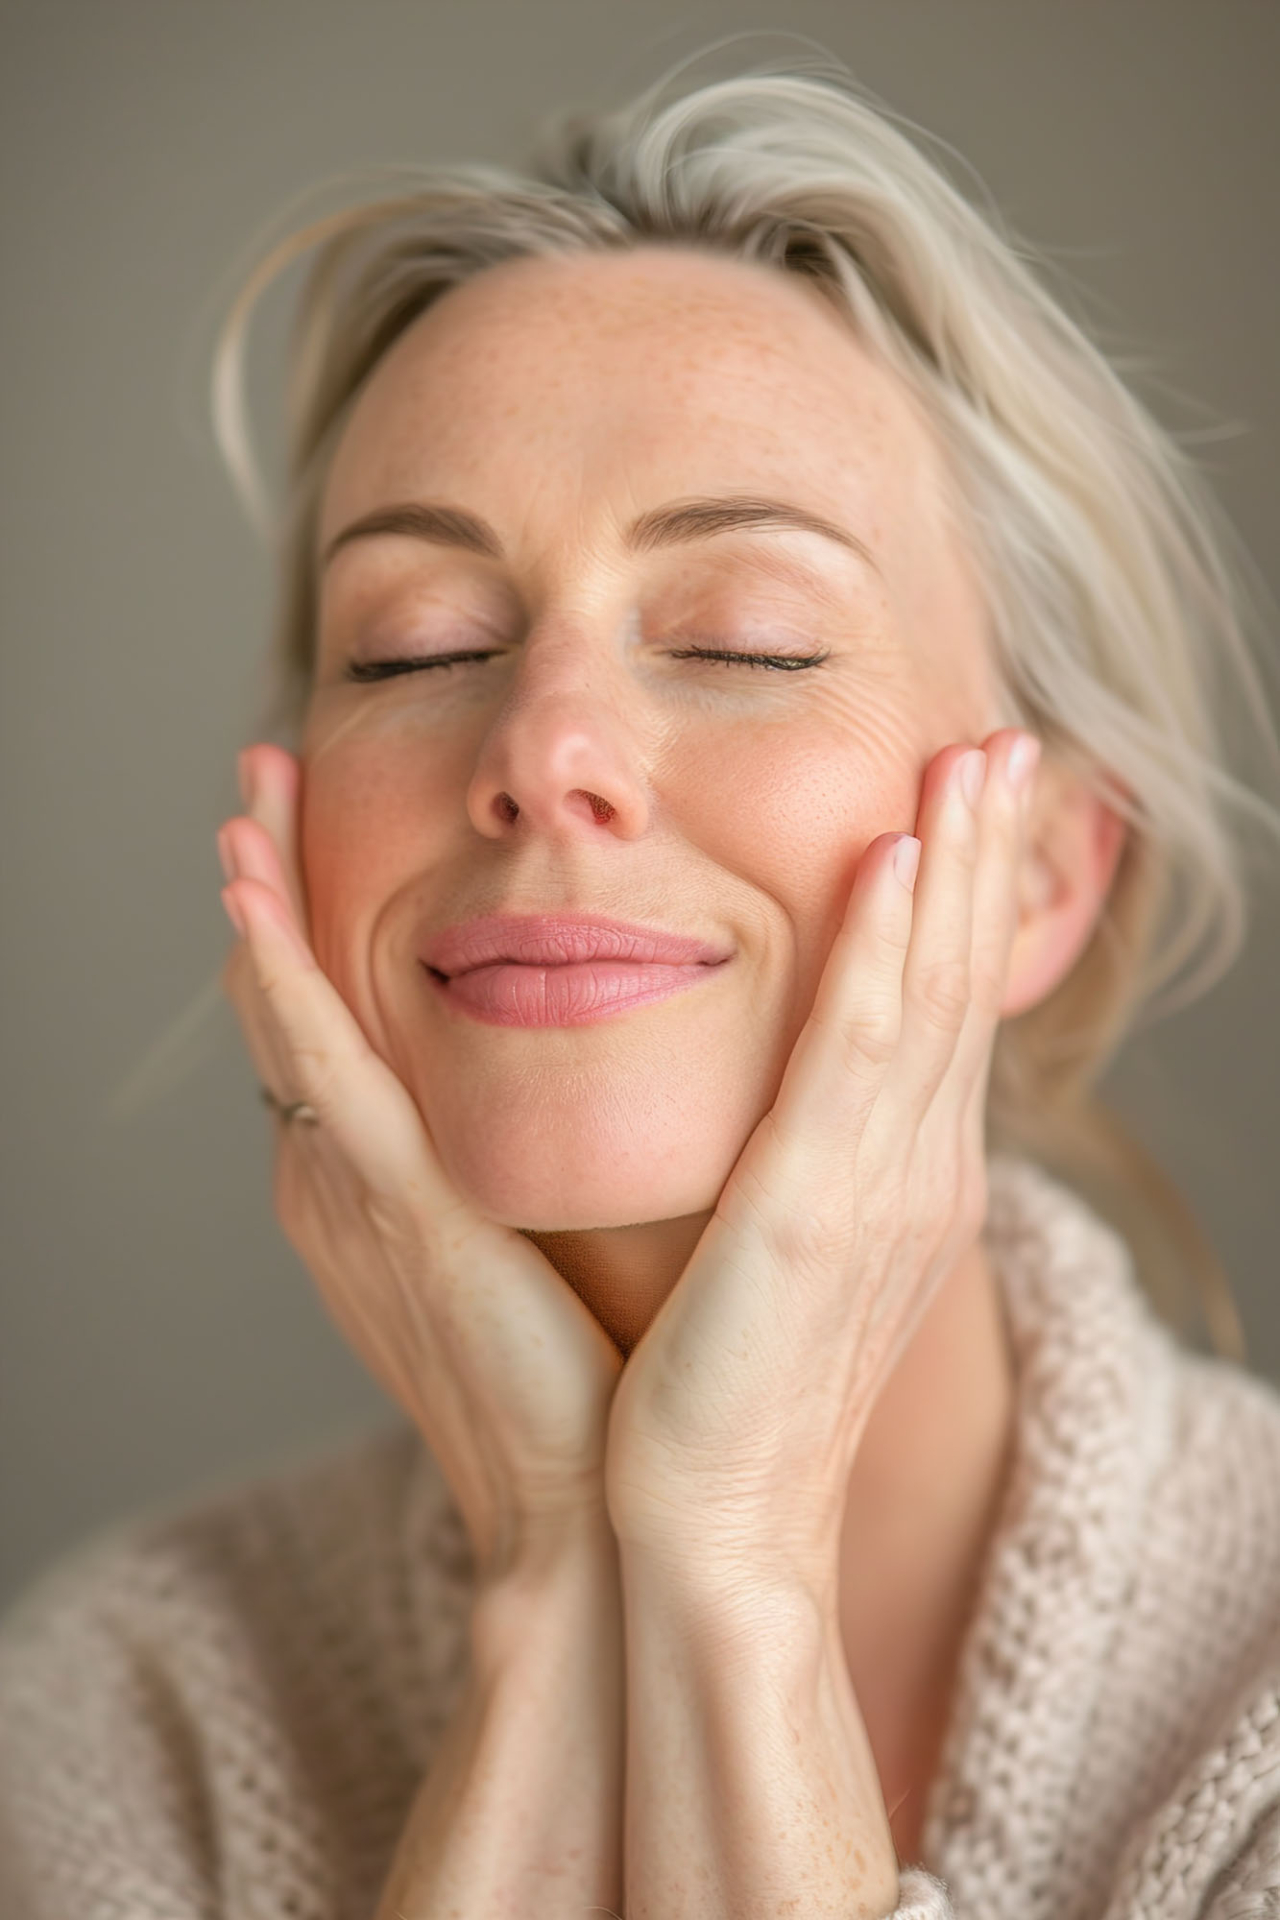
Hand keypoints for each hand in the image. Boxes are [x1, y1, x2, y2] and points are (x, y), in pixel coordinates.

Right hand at [217, 744, 623, 1581]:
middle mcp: (342, 1179)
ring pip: (287, 1017)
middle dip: (268, 887)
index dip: (307, 928)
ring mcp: (354, 1191)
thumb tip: (559, 1088)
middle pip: (289, 1005)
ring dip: (259, 903)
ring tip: (246, 797)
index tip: (311, 826)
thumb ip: (516, 1160)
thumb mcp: (534, 1241)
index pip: (330, 1030)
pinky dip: (280, 980)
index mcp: (378, 1185)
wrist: (595, 1506)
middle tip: (261, 774)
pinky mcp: (391, 1205)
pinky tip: (256, 903)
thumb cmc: (586, 1377)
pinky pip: (322, 1069)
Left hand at [602, 728, 1038, 1586]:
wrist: (707, 1526)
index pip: (943, 1007)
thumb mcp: (781, 1254)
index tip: (970, 795)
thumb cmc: (719, 1391)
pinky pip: (859, 1060)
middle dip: (988, 854)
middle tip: (1007, 739)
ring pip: (933, 995)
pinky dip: (887, 956)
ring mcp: (877, 1191)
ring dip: (958, 867)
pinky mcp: (813, 1215)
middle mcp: (912, 1171)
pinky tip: (896, 863)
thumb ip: (797, 1163)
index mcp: (899, 1178)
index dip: (966, 896)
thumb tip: (785, 1102)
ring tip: (977, 755)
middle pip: (963, 981)